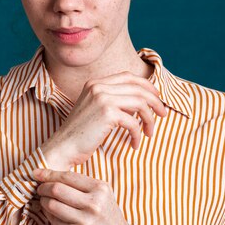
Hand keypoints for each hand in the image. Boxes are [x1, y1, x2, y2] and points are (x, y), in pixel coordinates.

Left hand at [33, 167, 130, 224]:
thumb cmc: (107, 216)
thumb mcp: (103, 195)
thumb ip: (82, 184)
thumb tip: (53, 175)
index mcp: (100, 189)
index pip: (67, 177)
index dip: (48, 173)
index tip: (37, 172)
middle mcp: (93, 204)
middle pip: (57, 189)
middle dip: (43, 186)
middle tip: (40, 187)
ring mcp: (83, 222)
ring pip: (52, 205)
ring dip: (43, 201)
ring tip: (44, 200)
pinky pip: (54, 221)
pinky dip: (48, 214)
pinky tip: (50, 212)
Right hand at [41, 70, 167, 167]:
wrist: (62, 148)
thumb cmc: (80, 134)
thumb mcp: (94, 109)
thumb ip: (112, 100)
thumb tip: (140, 101)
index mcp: (95, 83)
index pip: (128, 77)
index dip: (146, 86)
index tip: (156, 99)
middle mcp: (98, 86)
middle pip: (138, 87)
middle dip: (155, 101)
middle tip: (162, 114)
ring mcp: (102, 98)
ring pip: (140, 103)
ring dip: (149, 119)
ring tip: (150, 132)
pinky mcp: (107, 113)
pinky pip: (133, 121)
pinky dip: (138, 134)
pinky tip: (134, 144)